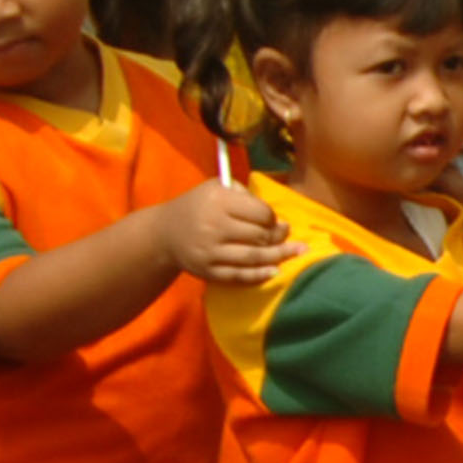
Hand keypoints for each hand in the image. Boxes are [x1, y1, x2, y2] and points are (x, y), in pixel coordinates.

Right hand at [157, 177, 287, 287]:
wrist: (164, 232)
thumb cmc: (198, 206)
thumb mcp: (216, 187)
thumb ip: (243, 194)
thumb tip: (275, 217)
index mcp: (218, 201)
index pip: (260, 213)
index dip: (272, 218)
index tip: (273, 220)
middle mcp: (214, 226)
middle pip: (260, 236)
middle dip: (279, 237)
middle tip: (288, 236)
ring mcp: (210, 251)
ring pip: (254, 257)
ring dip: (280, 256)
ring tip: (297, 252)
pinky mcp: (208, 270)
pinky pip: (240, 275)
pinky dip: (260, 274)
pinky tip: (275, 271)